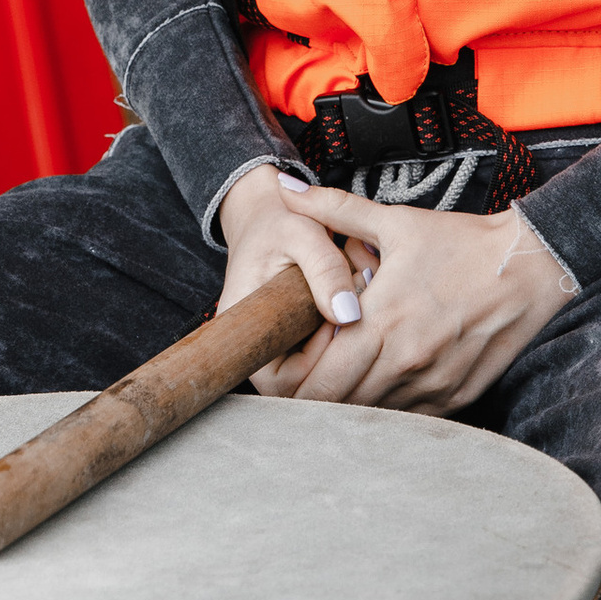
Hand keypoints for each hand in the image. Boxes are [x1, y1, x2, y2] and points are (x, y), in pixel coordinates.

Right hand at [214, 164, 366, 380]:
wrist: (271, 212)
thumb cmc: (281, 221)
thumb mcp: (300, 233)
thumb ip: (324, 268)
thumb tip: (349, 316)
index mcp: (242, 327)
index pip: (282, 382)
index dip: (317, 361)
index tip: (338, 318)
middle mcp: (255, 345)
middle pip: (303, 387)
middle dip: (337, 354)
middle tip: (357, 311)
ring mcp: (275, 346)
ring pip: (318, 375)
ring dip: (344, 346)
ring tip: (358, 301)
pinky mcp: (295, 340)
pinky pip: (324, 358)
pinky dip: (346, 335)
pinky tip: (357, 303)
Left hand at [257, 182, 573, 414]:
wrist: (529, 264)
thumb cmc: (460, 243)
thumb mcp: (395, 220)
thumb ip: (333, 208)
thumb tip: (282, 184)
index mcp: (382, 322)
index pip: (319, 380)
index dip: (293, 382)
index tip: (286, 367)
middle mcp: (405, 361)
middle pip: (339, 405)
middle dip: (314, 397)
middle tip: (304, 377)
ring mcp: (432, 384)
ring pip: (372, 414)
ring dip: (351, 401)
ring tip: (342, 376)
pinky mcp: (456, 396)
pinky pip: (408, 417)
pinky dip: (389, 405)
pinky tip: (383, 380)